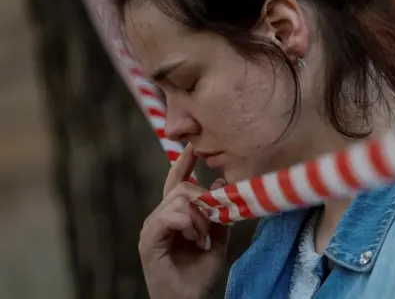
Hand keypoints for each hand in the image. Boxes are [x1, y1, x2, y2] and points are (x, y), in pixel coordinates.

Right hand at [139, 143, 228, 298]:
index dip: (185, 163)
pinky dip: (187, 223)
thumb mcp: (217, 237)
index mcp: (175, 215)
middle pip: (182, 187)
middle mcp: (160, 217)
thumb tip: (222, 182)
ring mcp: (152, 227)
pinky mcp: (148, 240)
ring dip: (198, 215)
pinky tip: (194, 237)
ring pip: (177, 199)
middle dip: (203, 199)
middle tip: (213, 222)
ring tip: (203, 236)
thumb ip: (219, 212)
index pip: (177, 181)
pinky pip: (168, 216)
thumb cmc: (200, 273)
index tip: (193, 146)